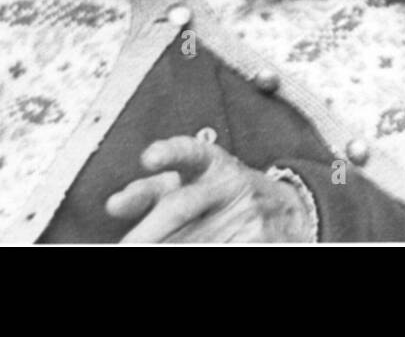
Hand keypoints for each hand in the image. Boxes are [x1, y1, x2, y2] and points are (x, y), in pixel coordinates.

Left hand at [106, 135, 315, 242]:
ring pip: (195, 240)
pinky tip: (186, 249)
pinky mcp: (257, 241)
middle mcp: (229, 185)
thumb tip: (113, 206)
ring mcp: (246, 216)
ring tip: (141, 249)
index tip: (149, 158)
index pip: (189, 151)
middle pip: (180, 206)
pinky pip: (222, 248)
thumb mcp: (194, 183)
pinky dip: (195, 253)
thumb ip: (150, 191)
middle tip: (125, 246)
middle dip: (146, 233)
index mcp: (213, 165)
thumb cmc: (225, 197)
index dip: (169, 152)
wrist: (290, 212)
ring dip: (168, 248)